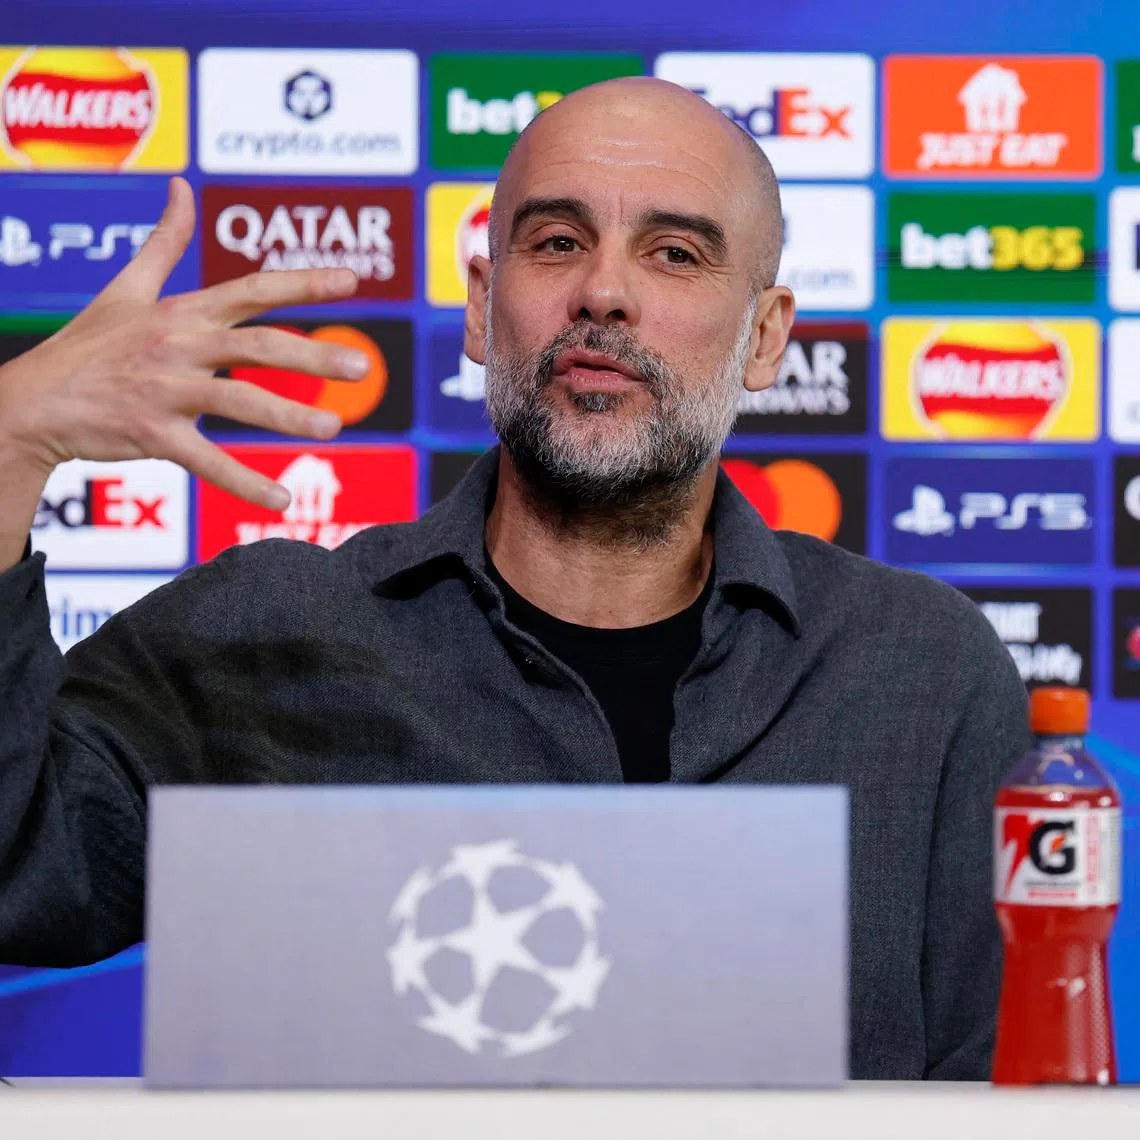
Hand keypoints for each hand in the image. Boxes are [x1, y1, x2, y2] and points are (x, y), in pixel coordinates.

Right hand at [0, 176, 367, 510]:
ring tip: (334, 426)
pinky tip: (282, 500)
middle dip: (313, 355)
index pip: (252, 289)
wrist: (33, 401)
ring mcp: (165, 389)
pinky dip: (243, 482)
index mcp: (181, 311)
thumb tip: (181, 186)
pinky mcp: (151, 434)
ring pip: (237, 400)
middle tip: (361, 366)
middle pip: (257, 344)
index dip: (303, 283)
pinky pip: (205, 460)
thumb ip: (165, 243)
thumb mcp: (125, 286)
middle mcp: (178, 344)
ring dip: (287, 413)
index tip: (352, 280)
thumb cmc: (88, 345)